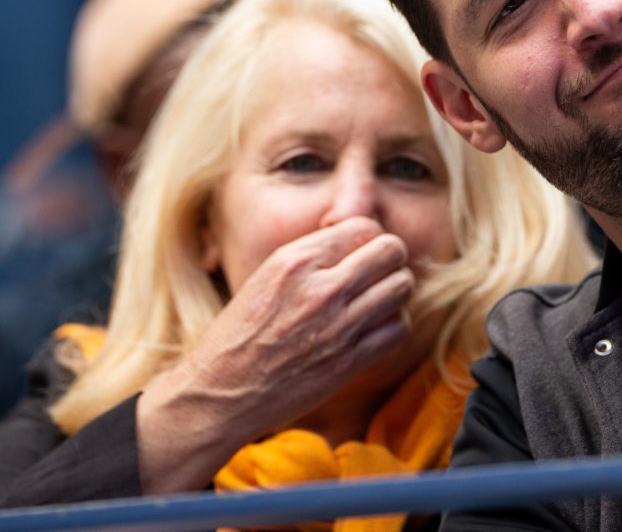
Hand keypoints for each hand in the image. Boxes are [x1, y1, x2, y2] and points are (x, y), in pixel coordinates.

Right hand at [136, 217, 413, 493]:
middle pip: (390, 251)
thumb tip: (358, 241)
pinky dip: (393, 325)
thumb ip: (312, 258)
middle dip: (390, 258)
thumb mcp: (267, 277)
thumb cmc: (239, 334)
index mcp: (294, 261)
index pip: (363, 227)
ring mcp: (337, 326)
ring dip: (396, 290)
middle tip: (379, 272)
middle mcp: (319, 288)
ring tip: (379, 299)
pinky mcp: (348, 361)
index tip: (361, 253)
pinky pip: (398, 328)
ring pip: (402, 287)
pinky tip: (375, 328)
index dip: (368, 238)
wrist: (219, 393)